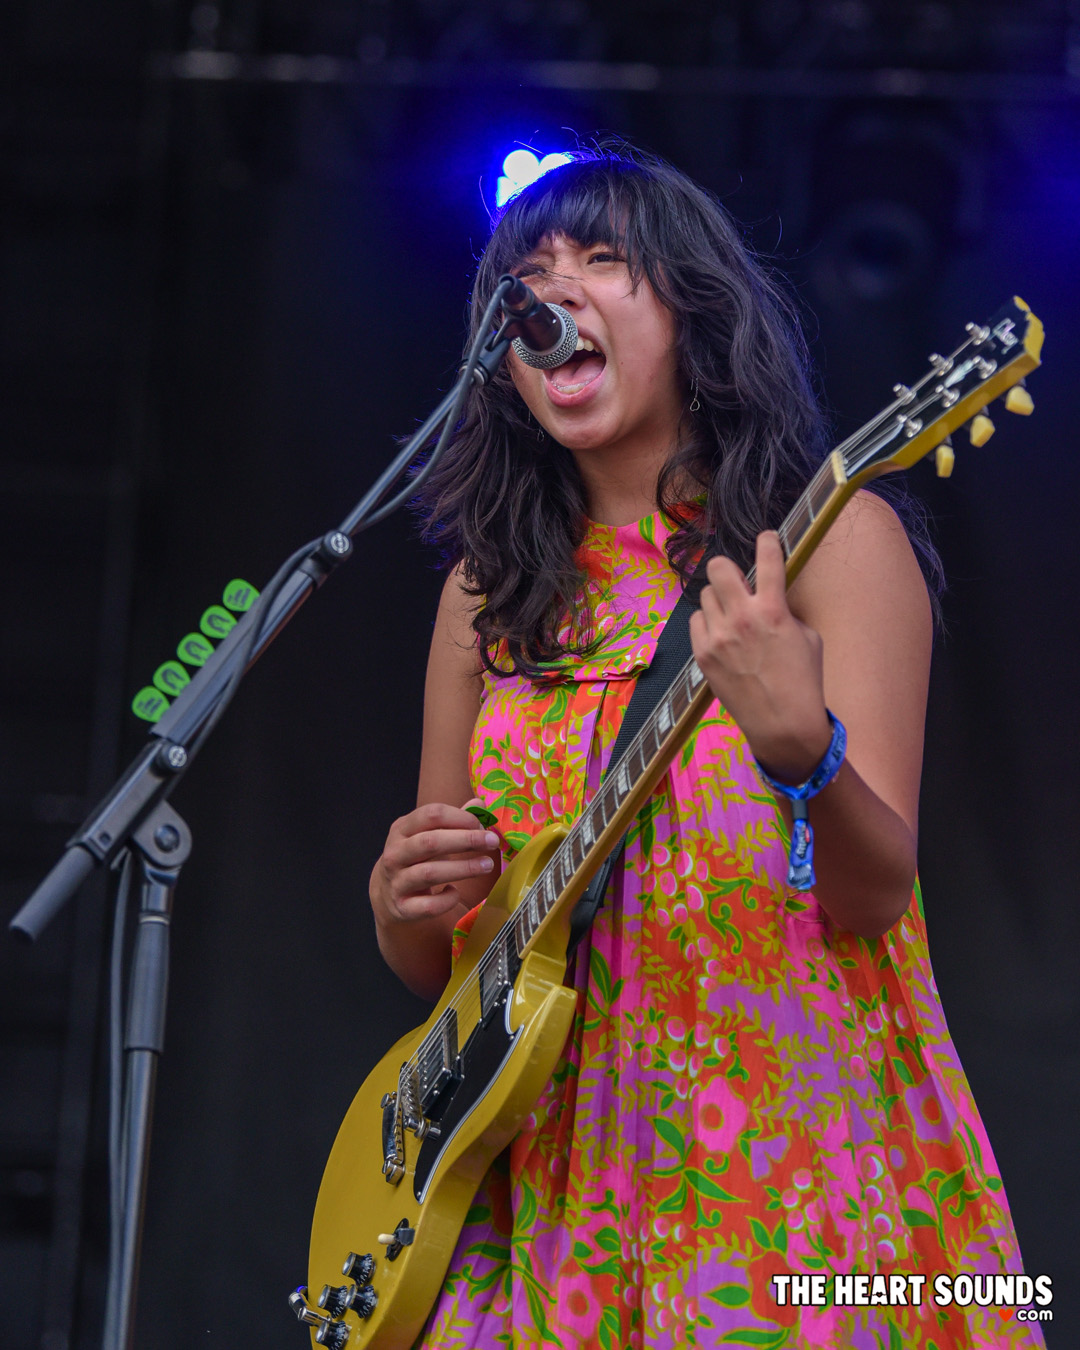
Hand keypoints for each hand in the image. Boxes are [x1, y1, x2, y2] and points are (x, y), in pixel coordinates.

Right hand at [370, 798, 501, 927]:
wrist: (387, 893)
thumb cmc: (415, 857)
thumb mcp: (427, 834)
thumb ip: (453, 819)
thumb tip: (479, 804)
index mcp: (401, 829)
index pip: (430, 815)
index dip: (460, 817)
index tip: (481, 825)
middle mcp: (395, 854)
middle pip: (430, 842)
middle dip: (465, 840)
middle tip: (492, 842)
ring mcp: (397, 882)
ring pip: (430, 873)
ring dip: (463, 868)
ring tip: (487, 865)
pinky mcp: (403, 908)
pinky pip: (429, 906)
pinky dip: (447, 900)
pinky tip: (455, 892)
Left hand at [689, 531, 832, 783]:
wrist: (782, 724)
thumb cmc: (803, 681)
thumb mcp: (807, 638)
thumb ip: (786, 611)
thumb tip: (769, 597)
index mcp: (774, 610)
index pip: (768, 558)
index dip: (767, 541)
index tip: (766, 538)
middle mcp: (742, 618)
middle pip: (718, 567)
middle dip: (728, 568)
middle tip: (737, 580)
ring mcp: (718, 636)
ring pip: (706, 595)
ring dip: (719, 599)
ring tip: (731, 616)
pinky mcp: (702, 653)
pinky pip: (697, 621)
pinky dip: (708, 623)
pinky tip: (721, 635)